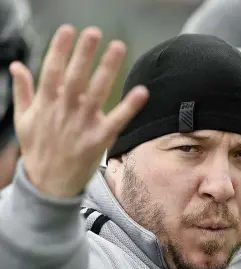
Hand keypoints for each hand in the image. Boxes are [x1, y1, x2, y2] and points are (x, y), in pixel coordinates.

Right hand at [10, 25, 148, 197]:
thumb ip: (22, 91)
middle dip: (84, 53)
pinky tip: (141, 92)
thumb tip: (17, 65)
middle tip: (94, 33)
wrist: (48, 185)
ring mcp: (82, 126)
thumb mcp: (23, 120)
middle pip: (75, 77)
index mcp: (45, 104)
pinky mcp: (98, 140)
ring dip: (107, 69)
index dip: (59, 50)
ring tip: (117, 47)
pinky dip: (129, 107)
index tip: (68, 30)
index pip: (51, 71)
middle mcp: (64, 112)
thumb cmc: (38, 150)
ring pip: (96, 92)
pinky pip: (117, 120)